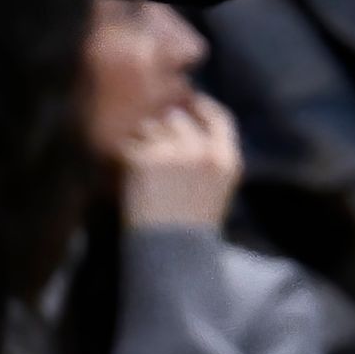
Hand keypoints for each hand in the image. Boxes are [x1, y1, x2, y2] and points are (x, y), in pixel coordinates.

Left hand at [120, 95, 243, 230]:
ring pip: (151, 127)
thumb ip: (209, 152)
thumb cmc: (194, 222)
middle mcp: (204, 151)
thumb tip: (183, 116)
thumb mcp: (217, 186)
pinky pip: (131, 144)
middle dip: (165, 127)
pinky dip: (128, 155)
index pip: (219, 117)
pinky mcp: (146, 159)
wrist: (172, 251)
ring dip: (144, 140)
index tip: (189, 102)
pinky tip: (133, 175)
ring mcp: (175, 153)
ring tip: (145, 169)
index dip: (202, 106)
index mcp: (227, 159)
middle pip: (179, 118)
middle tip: (156, 149)